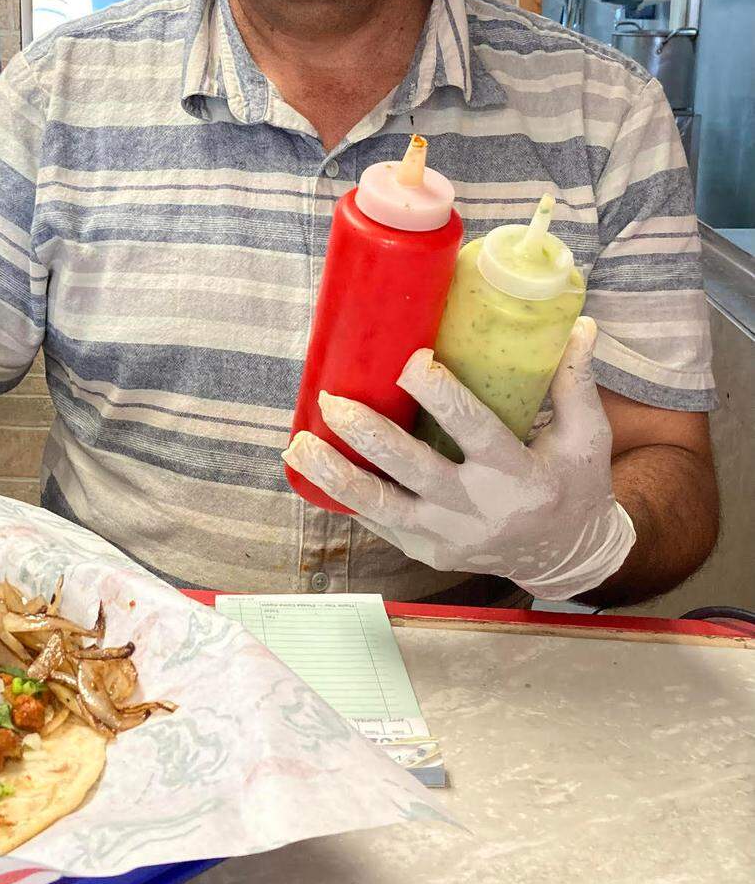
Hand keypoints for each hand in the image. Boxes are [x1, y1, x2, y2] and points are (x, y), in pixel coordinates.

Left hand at [282, 318, 634, 601]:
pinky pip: (378, 523)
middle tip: (332, 401)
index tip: (412, 360)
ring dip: (335, 474)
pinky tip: (310, 470)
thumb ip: (575, 383)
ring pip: (381, 506)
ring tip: (297, 444)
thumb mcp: (586, 439)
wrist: (567, 559)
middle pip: (413, 470)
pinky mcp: (426, 552)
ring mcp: (448, 538)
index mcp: (519, 476)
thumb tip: (581, 324)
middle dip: (368, 434)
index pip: (475, 431)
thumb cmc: (575, 487)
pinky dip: (343, 496)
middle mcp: (478, 511)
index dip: (441, 397)